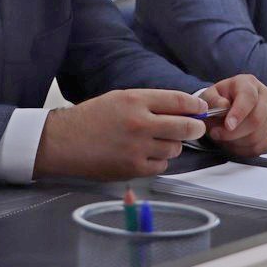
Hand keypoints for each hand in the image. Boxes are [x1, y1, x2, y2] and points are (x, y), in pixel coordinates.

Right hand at [33, 89, 207, 179]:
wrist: (65, 141)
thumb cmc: (92, 118)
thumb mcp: (120, 98)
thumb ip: (151, 102)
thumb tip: (182, 108)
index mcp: (136, 100)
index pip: (179, 101)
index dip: (196, 105)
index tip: (201, 108)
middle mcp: (140, 123)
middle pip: (185, 126)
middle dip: (196, 127)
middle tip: (196, 127)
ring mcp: (137, 148)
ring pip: (175, 148)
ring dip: (173, 145)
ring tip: (159, 141)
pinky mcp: (133, 168)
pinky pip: (162, 166)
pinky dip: (159, 161)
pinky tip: (147, 154)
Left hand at [199, 74, 266, 156]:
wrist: (226, 108)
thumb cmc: (218, 101)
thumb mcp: (209, 96)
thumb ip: (213, 100)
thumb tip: (223, 106)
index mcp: (248, 83)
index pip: (249, 97)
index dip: (239, 113)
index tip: (228, 125)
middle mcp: (265, 96)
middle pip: (256, 119)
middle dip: (234, 132)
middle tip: (216, 134)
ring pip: (258, 135)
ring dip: (237, 142)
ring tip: (223, 138)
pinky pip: (261, 146)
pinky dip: (244, 150)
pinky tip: (233, 144)